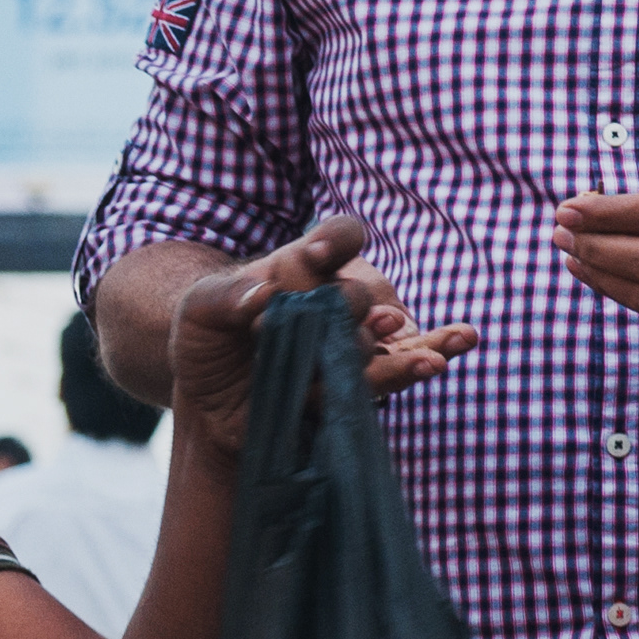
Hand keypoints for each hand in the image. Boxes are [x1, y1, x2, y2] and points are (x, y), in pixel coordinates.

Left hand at [165, 216, 476, 454]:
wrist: (210, 400)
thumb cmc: (208, 342)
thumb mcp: (198, 312)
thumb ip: (221, 296)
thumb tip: (260, 294)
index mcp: (305, 268)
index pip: (338, 238)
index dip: (335, 241)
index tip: (315, 254)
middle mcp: (336, 300)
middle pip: (357, 295)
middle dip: (346, 308)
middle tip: (326, 323)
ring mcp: (350, 341)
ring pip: (385, 337)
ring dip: (406, 345)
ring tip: (427, 356)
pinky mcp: (357, 382)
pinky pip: (397, 370)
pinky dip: (420, 364)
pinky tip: (440, 360)